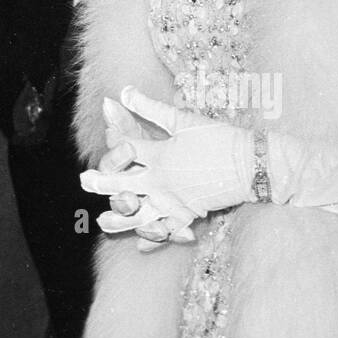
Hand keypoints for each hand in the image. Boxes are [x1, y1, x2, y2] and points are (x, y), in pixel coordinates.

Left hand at [81, 86, 256, 250]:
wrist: (252, 164)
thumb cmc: (219, 137)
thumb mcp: (183, 120)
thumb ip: (150, 108)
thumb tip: (123, 90)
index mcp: (158, 155)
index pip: (123, 152)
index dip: (109, 150)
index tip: (96, 150)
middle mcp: (161, 181)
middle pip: (123, 183)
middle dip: (102, 184)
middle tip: (85, 182)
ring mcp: (173, 201)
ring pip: (139, 214)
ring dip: (119, 219)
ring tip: (102, 222)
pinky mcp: (188, 214)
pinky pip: (166, 231)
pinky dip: (153, 239)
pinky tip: (141, 246)